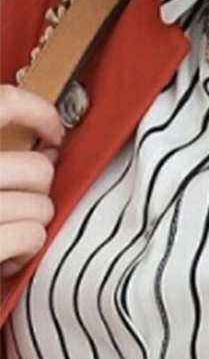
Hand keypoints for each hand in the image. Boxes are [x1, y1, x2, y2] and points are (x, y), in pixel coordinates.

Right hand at [0, 84, 63, 279]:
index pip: (5, 103)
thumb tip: (49, 148)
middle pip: (38, 169)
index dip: (41, 114)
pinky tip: (4, 255)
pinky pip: (32, 237)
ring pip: (42, 207)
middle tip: (15, 204)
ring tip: (4, 231)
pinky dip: (25, 251)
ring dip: (31, 225)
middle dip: (37, 193)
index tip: (53, 134)